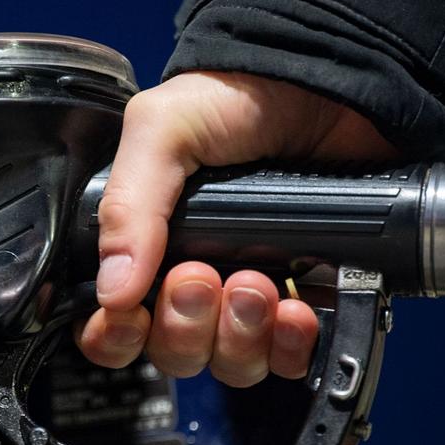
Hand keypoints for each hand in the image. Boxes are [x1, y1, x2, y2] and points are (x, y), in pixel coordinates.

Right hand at [76, 71, 398, 385]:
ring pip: (229, 361)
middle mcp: (195, 274)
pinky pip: (289, 358)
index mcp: (146, 241)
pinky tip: (297, 308)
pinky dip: (290, 345)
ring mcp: (252, 291)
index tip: (131, 317)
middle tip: (205, 276)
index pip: (111, 321)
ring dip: (240, 334)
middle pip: (171, 350)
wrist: (332, 83)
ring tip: (260, 283)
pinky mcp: (310, 298)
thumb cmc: (240, 96)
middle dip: (185, 325)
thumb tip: (112, 289)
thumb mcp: (162, 130)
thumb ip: (128, 205)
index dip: (115, 335)